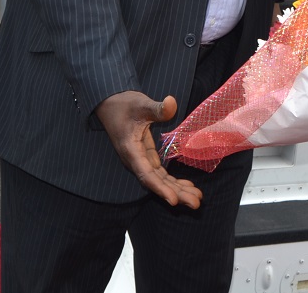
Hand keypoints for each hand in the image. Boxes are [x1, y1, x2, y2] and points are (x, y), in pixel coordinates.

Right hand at [94, 91, 202, 208]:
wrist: (110, 103)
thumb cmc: (123, 104)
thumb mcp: (140, 103)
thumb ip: (156, 108)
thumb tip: (171, 103)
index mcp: (131, 150)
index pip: (146, 174)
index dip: (160, 188)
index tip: (174, 201)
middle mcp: (135, 160)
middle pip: (156, 182)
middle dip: (176, 194)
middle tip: (196, 204)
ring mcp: (141, 160)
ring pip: (160, 180)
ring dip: (177, 190)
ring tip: (197, 199)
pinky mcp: (146, 156)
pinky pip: (160, 173)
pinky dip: (173, 181)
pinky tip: (188, 187)